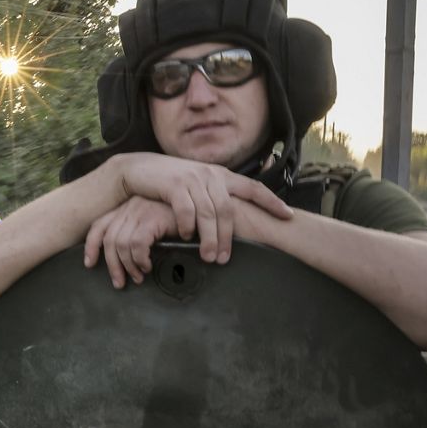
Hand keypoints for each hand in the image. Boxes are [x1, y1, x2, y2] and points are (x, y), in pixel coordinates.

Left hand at [85, 196, 178, 288]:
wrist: (204, 208)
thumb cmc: (180, 220)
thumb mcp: (153, 225)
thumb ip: (137, 234)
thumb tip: (121, 259)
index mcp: (126, 207)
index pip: (99, 225)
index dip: (91, 245)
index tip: (89, 264)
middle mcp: (130, 206)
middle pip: (108, 239)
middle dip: (111, 265)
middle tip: (119, 283)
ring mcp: (141, 210)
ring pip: (121, 245)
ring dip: (128, 266)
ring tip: (139, 277)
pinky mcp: (153, 217)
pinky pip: (137, 244)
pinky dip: (140, 260)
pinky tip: (148, 266)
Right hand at [110, 153, 291, 263]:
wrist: (137, 168)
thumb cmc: (168, 182)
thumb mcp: (196, 185)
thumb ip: (213, 196)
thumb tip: (229, 219)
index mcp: (221, 175)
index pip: (253, 187)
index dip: (272, 202)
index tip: (289, 216)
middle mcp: (210, 175)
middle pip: (228, 210)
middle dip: (228, 237)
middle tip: (225, 258)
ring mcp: (192, 178)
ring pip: (208, 214)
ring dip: (209, 238)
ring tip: (208, 256)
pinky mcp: (174, 184)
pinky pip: (186, 210)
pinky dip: (186, 226)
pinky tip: (184, 236)